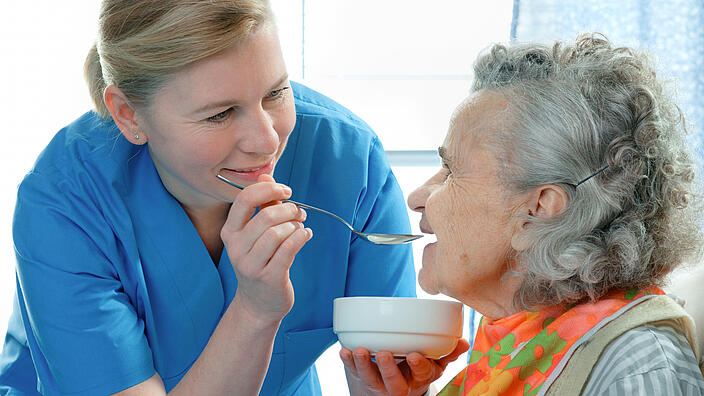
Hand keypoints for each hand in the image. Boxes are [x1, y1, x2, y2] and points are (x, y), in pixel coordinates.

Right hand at [221, 174, 311, 325]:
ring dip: (295, 226)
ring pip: (278, 232)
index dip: (268, 190)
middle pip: (266, 216)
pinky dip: (302, 237)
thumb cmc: (260, 261)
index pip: (244, 200)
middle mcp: (236, 248)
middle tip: (299, 212)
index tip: (285, 190)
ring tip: (301, 227)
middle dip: (289, 210)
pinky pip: (289, 249)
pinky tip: (306, 235)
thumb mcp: (256, 233)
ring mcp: (251, 264)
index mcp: (230, 232)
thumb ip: (262, 205)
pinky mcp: (269, 277)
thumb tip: (266, 177)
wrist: (258, 303)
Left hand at [340, 339, 469, 395]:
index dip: (419, 365)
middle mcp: (400, 384)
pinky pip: (354, 373)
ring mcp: (380, 383)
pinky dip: (348, 362)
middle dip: (388, 370)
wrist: (395, 386)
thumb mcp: (435, 363)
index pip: (422, 373)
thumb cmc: (416, 368)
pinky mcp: (364, 378)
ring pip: (371, 379)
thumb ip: (448, 352)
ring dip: (363, 365)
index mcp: (419, 378)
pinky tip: (344, 351)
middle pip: (394, 383)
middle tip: (383, 353)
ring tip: (358, 351)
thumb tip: (464, 342)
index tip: (415, 354)